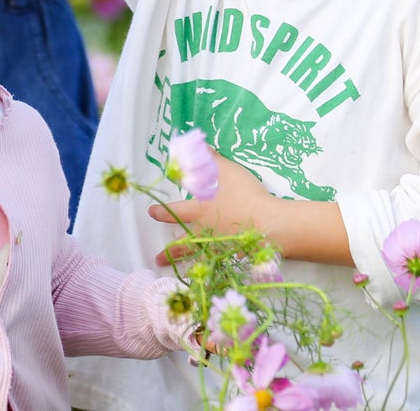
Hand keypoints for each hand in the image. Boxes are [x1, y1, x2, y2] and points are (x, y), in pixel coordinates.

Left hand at [147, 151, 281, 265]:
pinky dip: (213, 269)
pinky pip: (220, 263)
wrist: (268, 224)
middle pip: (182, 244)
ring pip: (198, 258)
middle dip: (169, 252)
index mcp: (200, 211)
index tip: (151, 214)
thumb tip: (196, 144)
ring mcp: (220, 246)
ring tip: (182, 274)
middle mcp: (205, 232)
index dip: (162, 212)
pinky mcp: (236, 255)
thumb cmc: (244, 194)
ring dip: (186, 265)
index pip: (175, 211)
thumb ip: (211, 158)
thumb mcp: (227, 170)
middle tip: (157, 259)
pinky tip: (212, 272)